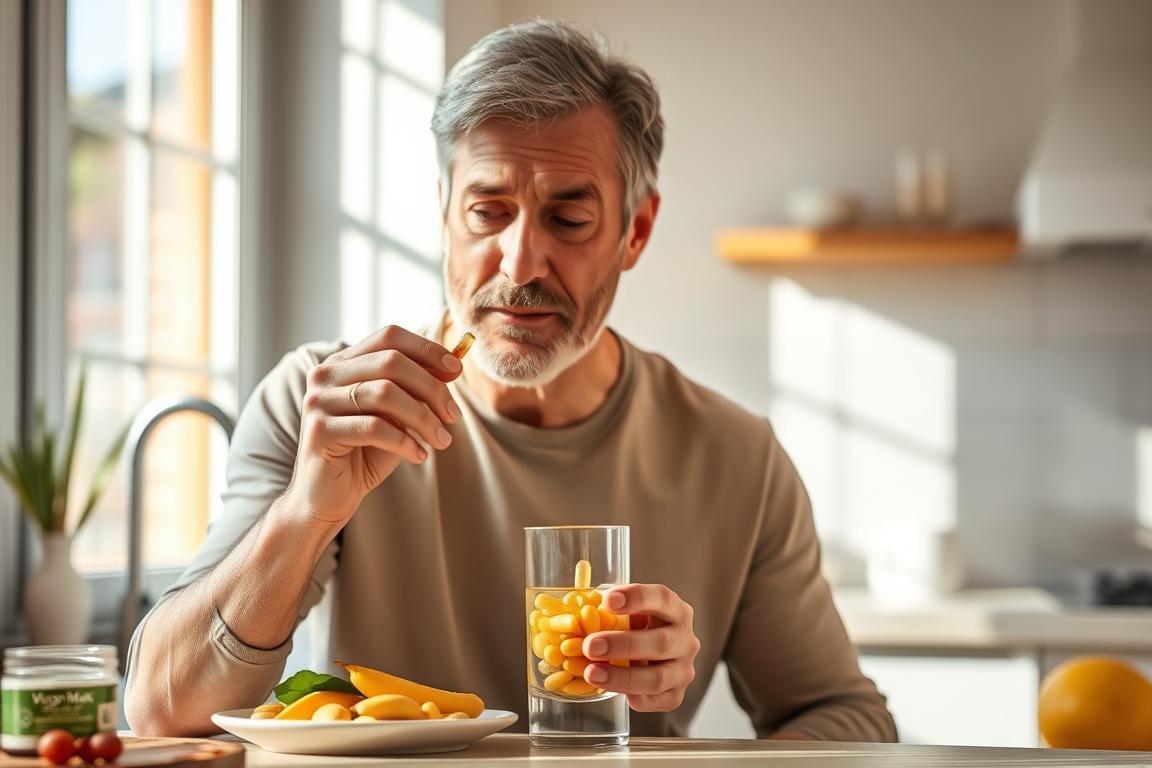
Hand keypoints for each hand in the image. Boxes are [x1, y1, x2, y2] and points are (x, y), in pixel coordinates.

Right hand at [285, 325, 462, 525]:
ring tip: (442, 440)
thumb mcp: (398, 417)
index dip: (427, 349)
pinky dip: (404, 441)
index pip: (389, 337)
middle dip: (431, 388)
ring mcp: (318, 401)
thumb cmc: (364, 455)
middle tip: (454, 416)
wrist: (326, 499)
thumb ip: (417, 390)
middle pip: (391, 361)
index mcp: (343, 363)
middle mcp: (326, 375)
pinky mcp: (319, 431)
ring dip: (423, 418)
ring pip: (384, 393)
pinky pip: (373, 427)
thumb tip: (453, 366)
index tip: (457, 370)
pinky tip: (419, 456)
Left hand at [581, 584, 700, 711]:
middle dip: (623, 645)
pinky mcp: (676, 695)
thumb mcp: (627, 612)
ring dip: (622, 677)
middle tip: (590, 646)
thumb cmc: (635, 627)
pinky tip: (612, 690)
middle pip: (661, 642)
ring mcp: (683, 670)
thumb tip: (576, 607)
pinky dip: (635, 698)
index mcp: (676, 610)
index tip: (608, 600)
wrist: (652, 656)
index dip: (636, 598)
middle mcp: (686, 640)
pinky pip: (657, 701)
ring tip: (592, 673)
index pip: (662, 598)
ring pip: (658, 678)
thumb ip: (609, 609)